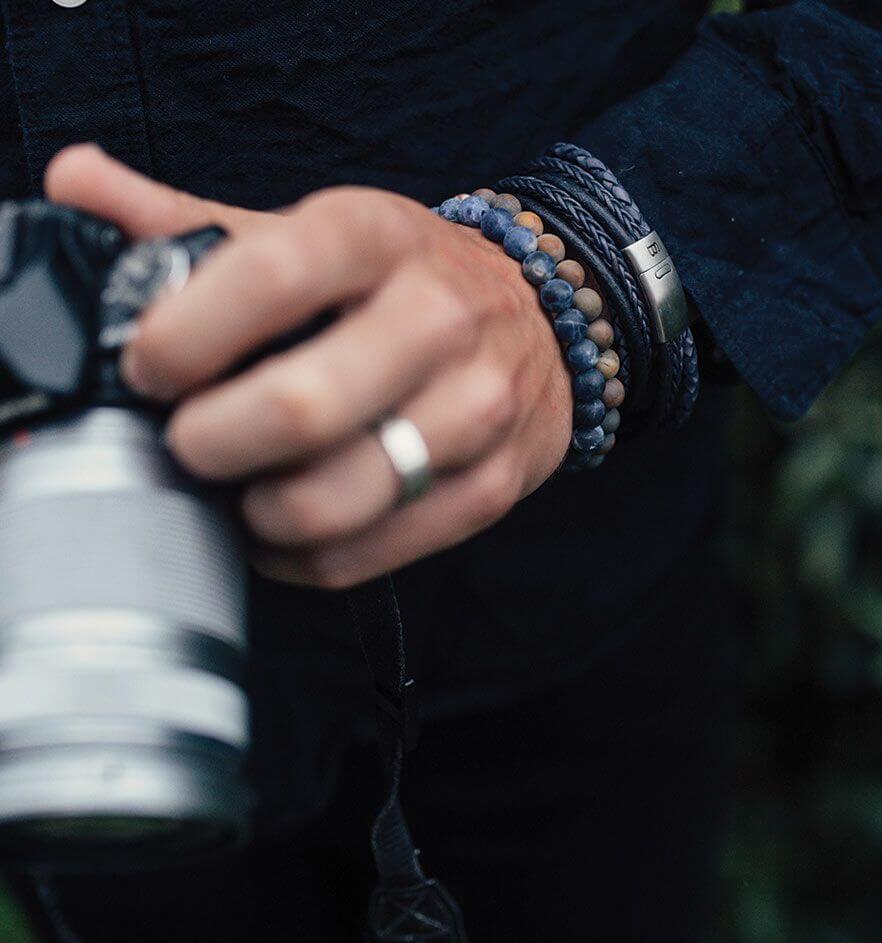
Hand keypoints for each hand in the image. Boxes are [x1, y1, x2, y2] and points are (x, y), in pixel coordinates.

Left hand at [45, 145, 572, 586]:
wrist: (542, 324)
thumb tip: (79, 186)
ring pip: (336, 499)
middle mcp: (440, 318)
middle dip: (211, 445)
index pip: (269, 278)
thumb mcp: (318, 231)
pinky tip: (285, 530)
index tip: (149, 370)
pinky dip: (305, 556)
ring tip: (240, 492)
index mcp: (378, 237)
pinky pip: (371, 552)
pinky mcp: (492, 486)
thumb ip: (194, 218)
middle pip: (300, 410)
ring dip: (258, 513)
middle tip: (189, 444)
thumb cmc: (410, 280)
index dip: (184, 338)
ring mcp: (476, 408)